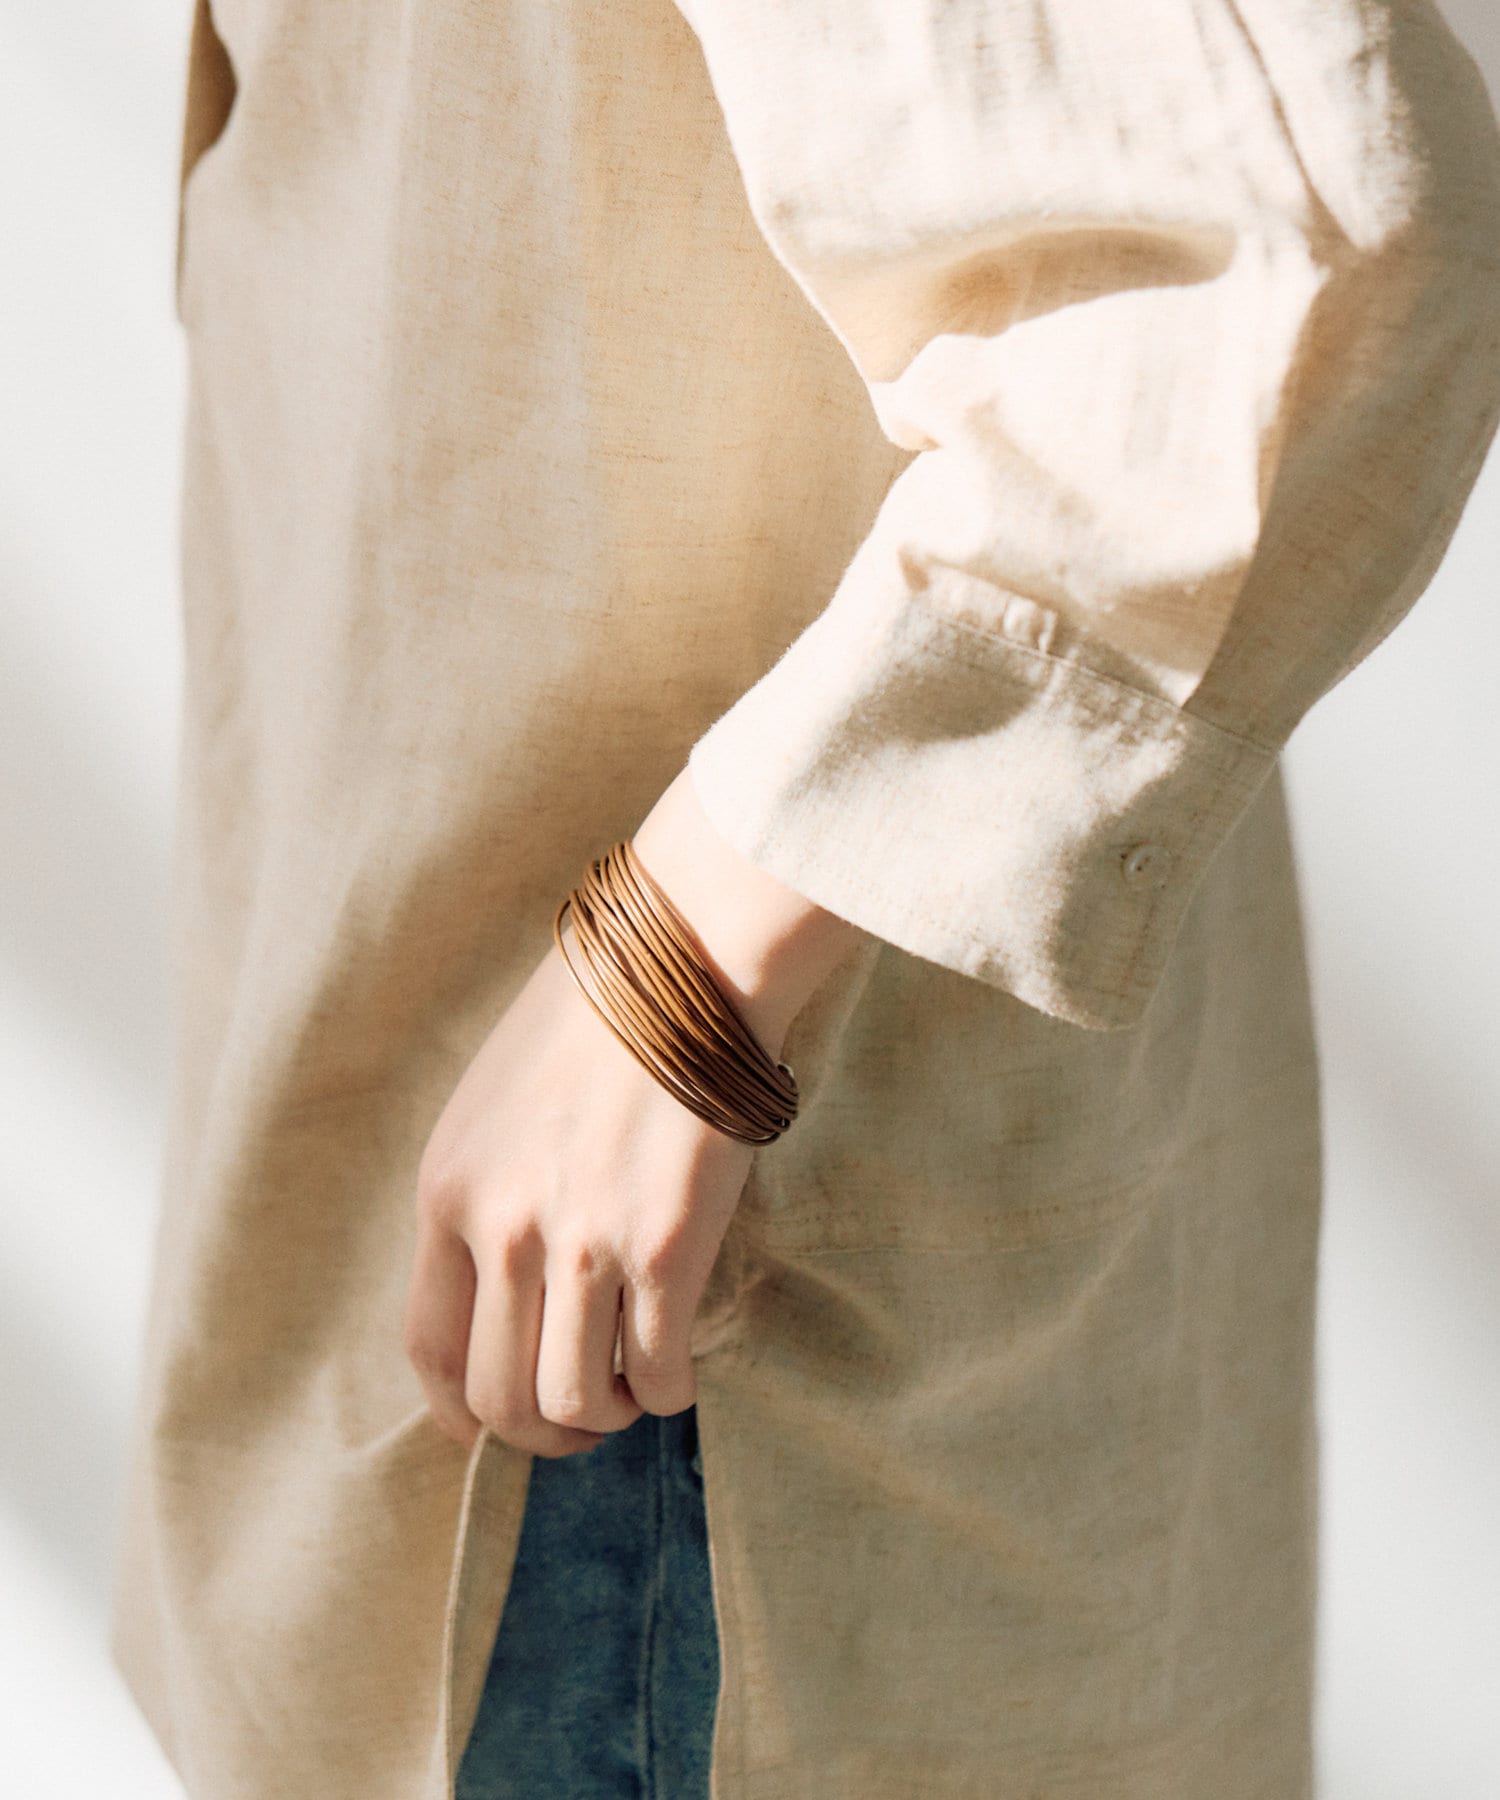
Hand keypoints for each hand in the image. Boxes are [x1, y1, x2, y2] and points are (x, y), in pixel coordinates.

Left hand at [402, 763, 866, 1458]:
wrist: (680, 961)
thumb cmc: (593, 1023)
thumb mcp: (493, 1108)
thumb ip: (483, 1200)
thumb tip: (506, 1296)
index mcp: (447, 1193)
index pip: (428, 1351)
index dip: (463, 1415)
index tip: (497, 1424)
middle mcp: (501, 1229)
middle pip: (499, 1398)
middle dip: (543, 1435)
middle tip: (588, 1418)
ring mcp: (583, 1241)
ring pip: (574, 1402)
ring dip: (609, 1417)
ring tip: (635, 1390)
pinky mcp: (667, 1245)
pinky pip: (658, 1368)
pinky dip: (669, 1389)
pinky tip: (680, 1366)